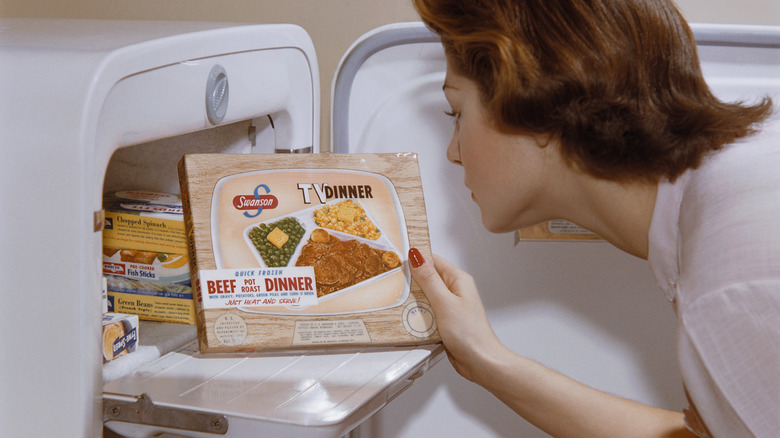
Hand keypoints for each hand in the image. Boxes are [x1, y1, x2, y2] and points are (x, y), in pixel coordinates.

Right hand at [408, 248, 507, 382]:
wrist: (480, 362)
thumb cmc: (471, 334)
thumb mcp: (444, 303)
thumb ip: (429, 279)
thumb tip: (417, 256)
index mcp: (458, 280)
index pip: (433, 260)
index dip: (415, 259)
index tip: (398, 260)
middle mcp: (455, 290)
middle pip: (427, 277)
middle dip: (411, 281)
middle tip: (394, 283)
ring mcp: (449, 305)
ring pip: (425, 295)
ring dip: (413, 298)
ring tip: (399, 300)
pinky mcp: (444, 319)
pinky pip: (426, 310)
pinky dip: (417, 312)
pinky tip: (409, 316)